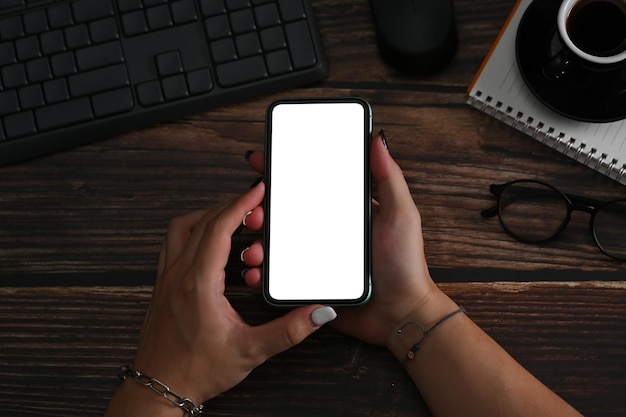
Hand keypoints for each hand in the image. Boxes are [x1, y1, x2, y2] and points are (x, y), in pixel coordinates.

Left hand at [107, 183, 335, 416]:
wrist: (158, 388)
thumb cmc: (196, 371)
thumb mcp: (250, 351)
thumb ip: (288, 330)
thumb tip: (318, 314)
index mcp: (198, 284)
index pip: (219, 228)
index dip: (240, 204)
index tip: (256, 191)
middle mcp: (178, 275)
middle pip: (203, 222)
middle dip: (231, 208)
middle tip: (256, 209)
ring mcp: (166, 279)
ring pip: (182, 229)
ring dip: (207, 217)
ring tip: (232, 220)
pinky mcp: (162, 286)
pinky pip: (173, 244)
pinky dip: (192, 232)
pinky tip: (207, 244)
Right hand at [245, 132, 455, 351]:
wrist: (401, 315)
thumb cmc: (405, 265)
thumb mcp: (400, 214)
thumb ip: (389, 177)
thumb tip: (377, 139)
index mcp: (343, 210)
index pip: (308, 183)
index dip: (283, 170)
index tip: (263, 160)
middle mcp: (324, 230)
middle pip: (283, 212)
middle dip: (260, 208)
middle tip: (256, 213)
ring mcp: (314, 257)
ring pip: (275, 242)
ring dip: (257, 241)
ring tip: (255, 247)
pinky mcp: (307, 283)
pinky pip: (278, 275)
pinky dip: (262, 273)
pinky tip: (256, 272)